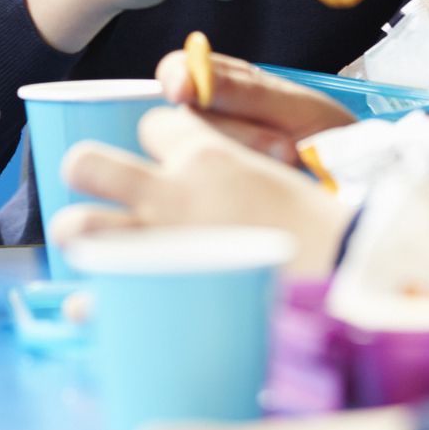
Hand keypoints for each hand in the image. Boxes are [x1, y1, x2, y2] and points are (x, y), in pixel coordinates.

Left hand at [54, 106, 352, 275]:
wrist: (351, 283)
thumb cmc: (326, 229)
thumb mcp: (280, 176)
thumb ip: (236, 168)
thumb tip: (214, 164)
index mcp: (207, 154)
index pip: (153, 123)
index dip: (159, 140)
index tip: (172, 161)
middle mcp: (170, 193)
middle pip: (86, 161)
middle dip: (86, 171)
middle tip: (103, 193)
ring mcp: (157, 243)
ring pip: (77, 225)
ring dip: (80, 234)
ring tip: (92, 247)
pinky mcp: (157, 293)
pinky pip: (98, 294)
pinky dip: (89, 303)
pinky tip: (88, 306)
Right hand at [157, 48, 354, 162]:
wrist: (356, 179)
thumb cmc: (326, 133)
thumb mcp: (292, 105)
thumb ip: (242, 90)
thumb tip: (194, 78)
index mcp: (223, 83)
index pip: (177, 71)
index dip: (175, 78)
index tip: (184, 91)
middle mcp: (212, 115)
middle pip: (187, 116)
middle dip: (234, 129)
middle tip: (280, 143)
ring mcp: (215, 150)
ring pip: (200, 149)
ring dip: (249, 154)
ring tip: (288, 158)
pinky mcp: (221, 183)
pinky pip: (214, 179)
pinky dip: (247, 178)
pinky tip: (275, 179)